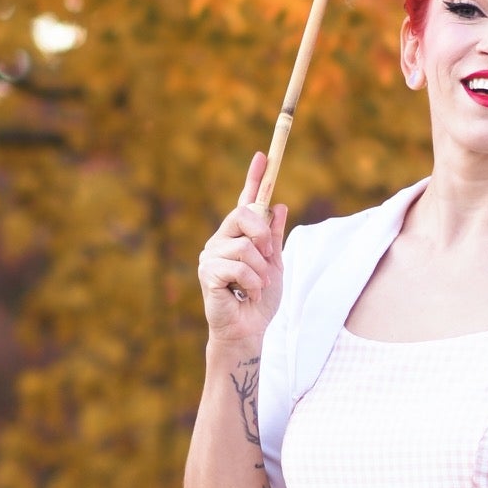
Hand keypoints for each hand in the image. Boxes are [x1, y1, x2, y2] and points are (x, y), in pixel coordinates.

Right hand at [198, 151, 286, 359]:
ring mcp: (211, 256)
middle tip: (269, 259)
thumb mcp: (275, 265)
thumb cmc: (260, 302)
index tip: (263, 155)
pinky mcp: (208, 274)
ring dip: (261, 270)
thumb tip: (279, 206)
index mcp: (237, 237)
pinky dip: (252, 282)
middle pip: (243, 215)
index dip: (254, 178)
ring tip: (257, 287)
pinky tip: (248, 295)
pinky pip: (238, 266)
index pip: (245, 202)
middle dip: (262, 236)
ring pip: (245, 246)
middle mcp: (220, 241)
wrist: (249, 331)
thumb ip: (273, 238)